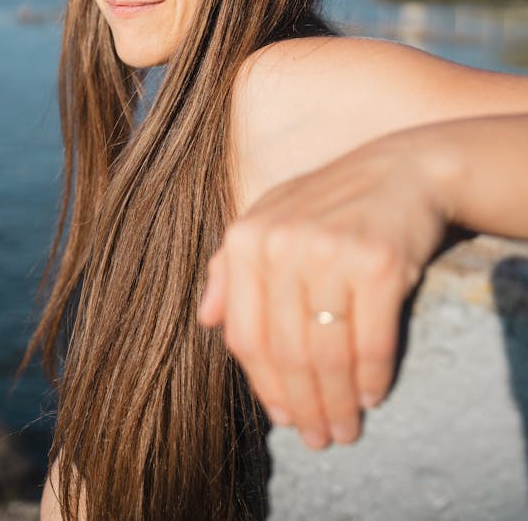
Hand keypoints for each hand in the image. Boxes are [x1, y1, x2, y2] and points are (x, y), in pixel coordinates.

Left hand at [197, 136, 449, 448]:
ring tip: (345, 430)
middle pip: (287, 352)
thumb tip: (206, 321)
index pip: (245, 335)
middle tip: (319, 438)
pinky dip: (372, 378)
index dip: (263, 386)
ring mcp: (331, 252)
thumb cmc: (330, 202)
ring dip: (338, 403)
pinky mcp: (379, 262)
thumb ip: (231, 265)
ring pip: (327, 353)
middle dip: (304, 406)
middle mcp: (283, 243)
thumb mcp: (270, 218)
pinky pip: (372, 341)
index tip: (283, 418)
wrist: (402, 171)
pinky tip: (372, 396)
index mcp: (247, 237)